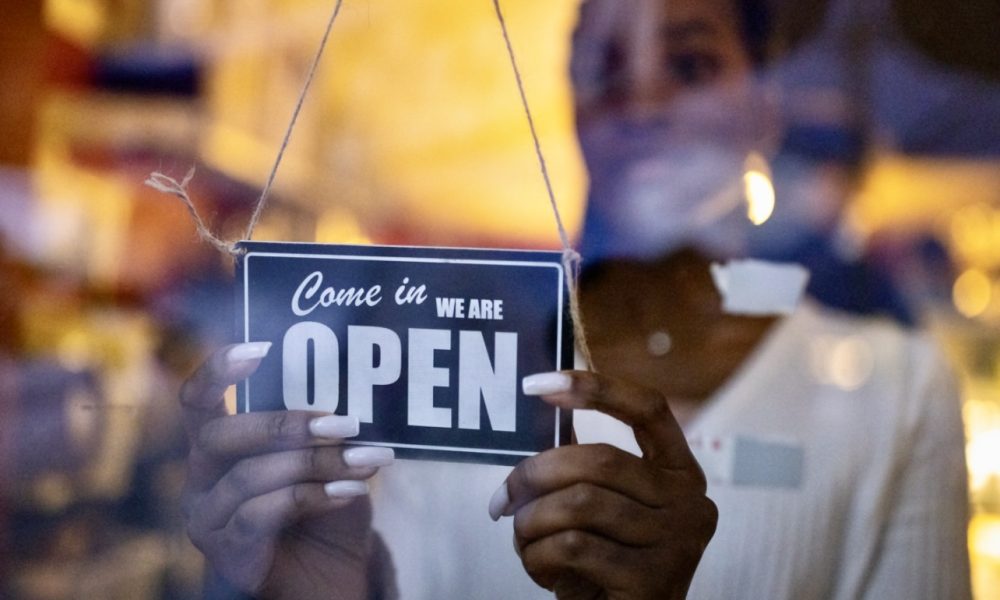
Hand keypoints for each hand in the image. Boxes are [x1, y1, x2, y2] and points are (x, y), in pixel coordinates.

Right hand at [179, 342, 394, 598]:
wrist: (333, 578)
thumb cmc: (328, 508)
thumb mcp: (329, 458)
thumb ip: (325, 426)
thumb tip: (355, 384)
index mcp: (216, 446)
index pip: (196, 399)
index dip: (217, 370)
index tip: (259, 348)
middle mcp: (200, 480)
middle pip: (219, 435)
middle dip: (286, 425)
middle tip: (346, 424)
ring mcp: (207, 519)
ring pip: (249, 477)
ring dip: (316, 464)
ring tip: (367, 462)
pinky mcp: (226, 553)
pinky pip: (260, 515)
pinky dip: (312, 498)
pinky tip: (351, 493)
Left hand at [489, 371, 716, 599]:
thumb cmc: (607, 565)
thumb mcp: (605, 509)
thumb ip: (587, 469)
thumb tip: (537, 415)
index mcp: (681, 472)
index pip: (649, 408)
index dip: (596, 387)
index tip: (538, 383)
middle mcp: (691, 502)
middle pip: (599, 458)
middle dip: (535, 473)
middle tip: (502, 499)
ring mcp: (677, 543)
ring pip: (580, 503)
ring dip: (531, 521)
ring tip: (522, 538)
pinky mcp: (652, 581)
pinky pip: (573, 547)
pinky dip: (539, 556)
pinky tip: (539, 567)